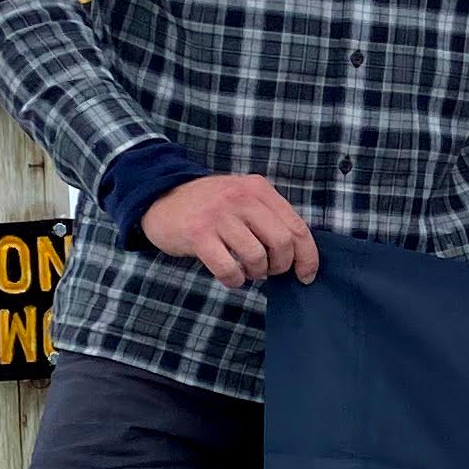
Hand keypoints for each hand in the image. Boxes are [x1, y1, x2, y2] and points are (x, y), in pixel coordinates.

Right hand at [142, 173, 318, 288]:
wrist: (160, 198)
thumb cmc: (209, 206)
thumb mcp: (242, 198)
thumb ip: (269, 217)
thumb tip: (299, 253)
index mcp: (258, 188)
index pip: (297, 226)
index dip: (307, 256)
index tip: (306, 275)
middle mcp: (241, 198)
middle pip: (282, 242)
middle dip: (281, 266)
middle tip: (270, 271)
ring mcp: (219, 215)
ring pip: (257, 257)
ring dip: (257, 273)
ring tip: (248, 271)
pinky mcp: (198, 235)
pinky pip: (229, 269)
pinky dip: (235, 280)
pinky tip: (231, 276)